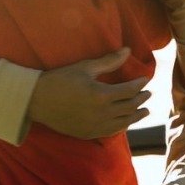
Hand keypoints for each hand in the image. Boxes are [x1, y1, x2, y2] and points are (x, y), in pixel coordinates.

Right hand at [29, 47, 150, 138]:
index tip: (145, 79)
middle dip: (141, 99)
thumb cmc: (60, 80)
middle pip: (130, 107)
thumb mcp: (85, 67)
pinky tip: (126, 122)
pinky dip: (123, 126)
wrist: (37, 101)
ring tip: (144, 110)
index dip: (140, 84)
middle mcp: (102, 113)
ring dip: (137, 115)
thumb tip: (128, 50)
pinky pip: (112, 132)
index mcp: (102, 95)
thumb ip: (108, 61)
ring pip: (125, 122)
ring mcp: (96, 126)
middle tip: (147, 94)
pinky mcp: (89, 134)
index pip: (129, 90)